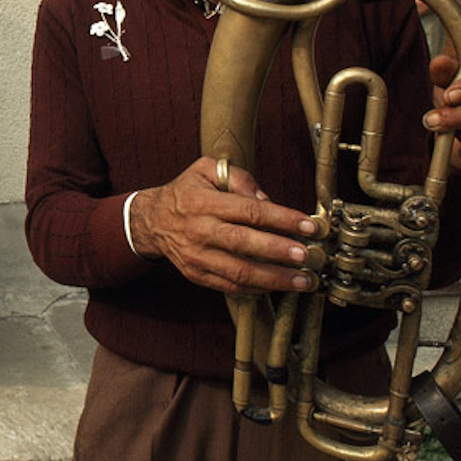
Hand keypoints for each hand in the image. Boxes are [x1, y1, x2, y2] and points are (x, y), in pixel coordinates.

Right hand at [128, 158, 318, 293]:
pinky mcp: (197, 275)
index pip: (249, 211)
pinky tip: (278, 286)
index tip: (308, 226)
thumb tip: (267, 200)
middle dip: (280, 251)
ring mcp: (198, 256)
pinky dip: (257, 289)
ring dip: (275, 278)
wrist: (152, 221)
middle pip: (244, 243)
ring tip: (303, 281)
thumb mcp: (207, 170)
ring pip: (239, 272)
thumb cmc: (186, 192)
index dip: (282, 219)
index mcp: (204, 202)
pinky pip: (230, 286)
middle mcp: (200, 231)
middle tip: (307, 256)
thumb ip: (239, 178)